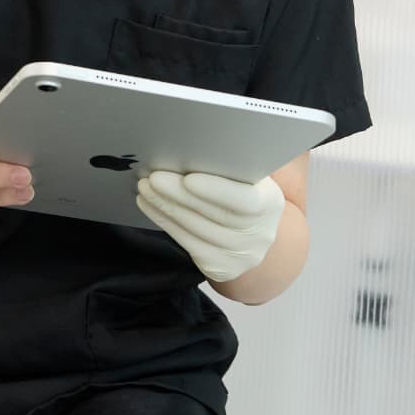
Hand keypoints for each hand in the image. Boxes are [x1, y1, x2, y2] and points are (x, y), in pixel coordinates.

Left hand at [136, 171, 284, 282]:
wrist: (255, 233)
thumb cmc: (245, 191)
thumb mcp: (249, 177)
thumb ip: (230, 166)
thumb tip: (192, 145)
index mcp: (270, 204)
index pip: (245, 201)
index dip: (216, 191)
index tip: (188, 178)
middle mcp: (259, 235)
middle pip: (214, 215)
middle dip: (178, 195)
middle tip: (153, 177)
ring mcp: (240, 256)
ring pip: (195, 230)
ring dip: (165, 208)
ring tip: (145, 188)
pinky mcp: (220, 269)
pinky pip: (187, 244)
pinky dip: (165, 222)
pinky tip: (150, 206)